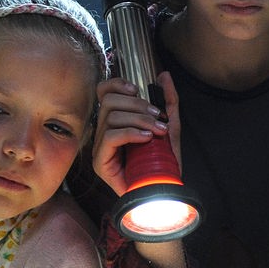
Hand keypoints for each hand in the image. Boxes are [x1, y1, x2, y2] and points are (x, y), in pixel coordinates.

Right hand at [91, 72, 182, 197]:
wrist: (163, 191)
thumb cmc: (164, 163)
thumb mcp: (170, 126)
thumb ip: (167, 101)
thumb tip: (163, 76)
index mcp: (114, 122)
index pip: (103, 93)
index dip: (117, 84)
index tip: (137, 89)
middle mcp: (102, 133)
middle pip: (108, 103)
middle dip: (137, 106)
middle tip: (158, 119)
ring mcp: (99, 148)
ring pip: (110, 118)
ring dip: (138, 120)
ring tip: (157, 131)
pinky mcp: (100, 162)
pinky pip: (110, 136)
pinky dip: (130, 133)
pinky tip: (146, 138)